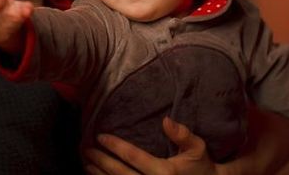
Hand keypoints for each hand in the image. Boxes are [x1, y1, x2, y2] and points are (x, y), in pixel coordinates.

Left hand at [84, 117, 215, 174]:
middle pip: (119, 174)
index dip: (115, 146)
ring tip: (87, 164)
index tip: (100, 137)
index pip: (133, 157)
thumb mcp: (197, 148)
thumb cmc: (201, 167)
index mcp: (164, 172)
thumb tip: (165, 120)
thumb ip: (183, 135)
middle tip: (87, 150)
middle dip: (100, 162)